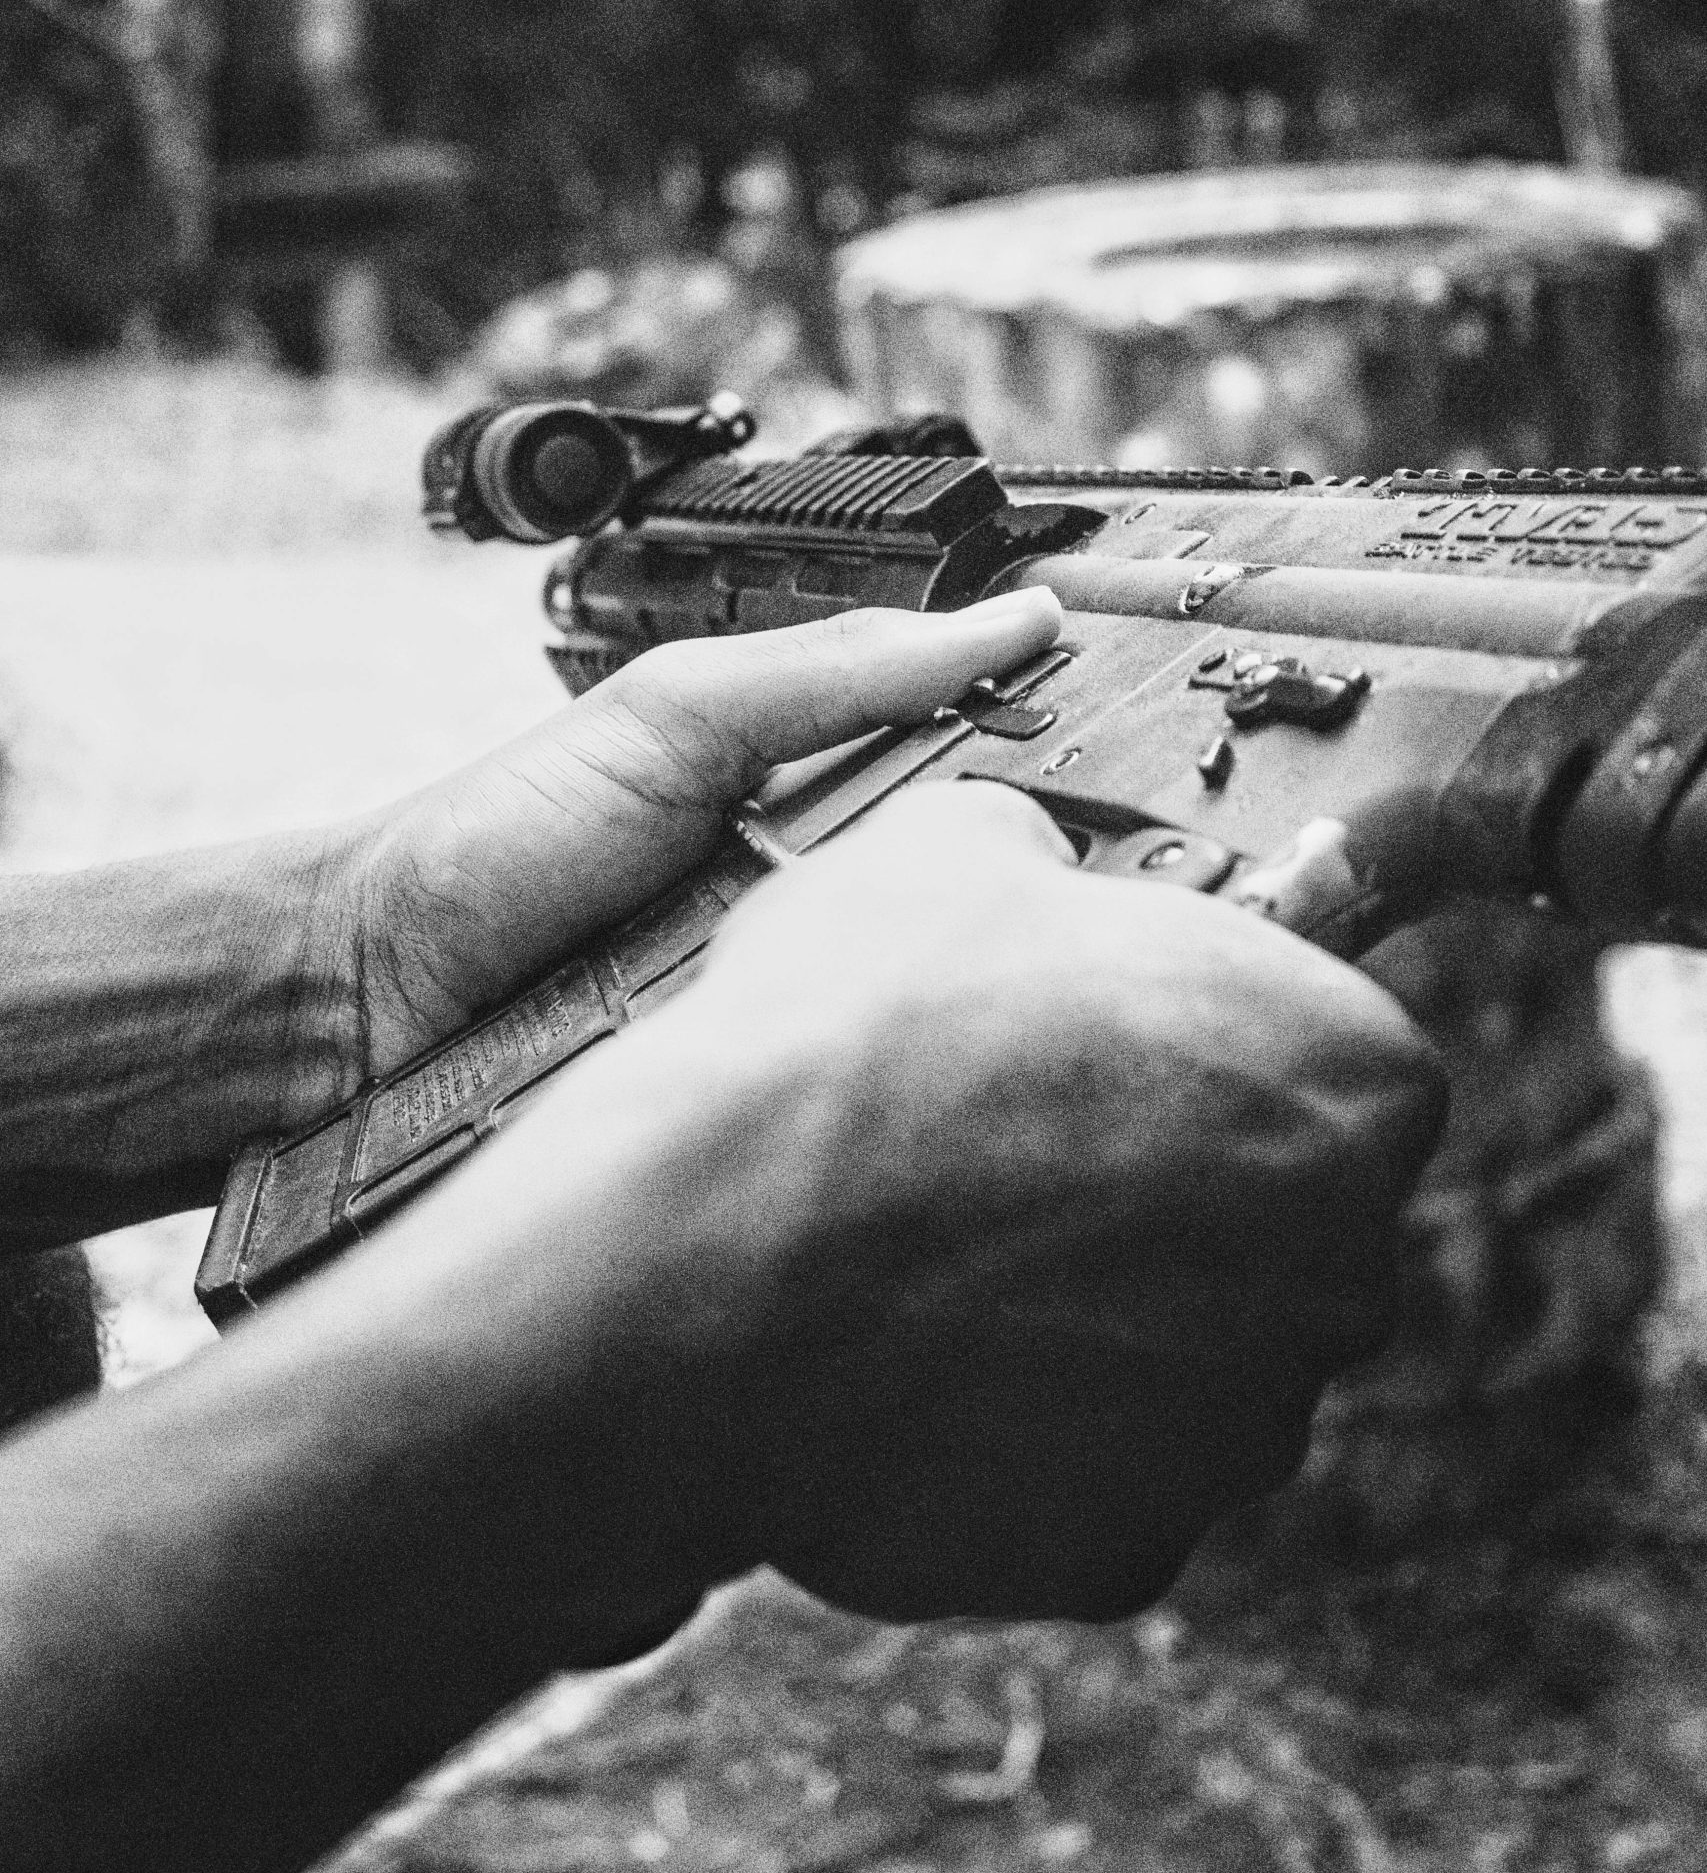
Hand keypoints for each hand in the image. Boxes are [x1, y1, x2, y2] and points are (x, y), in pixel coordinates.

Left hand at [348, 591, 1066, 1077]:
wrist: (370, 999)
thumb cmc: (504, 839)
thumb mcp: (680, 716)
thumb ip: (838, 671)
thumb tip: (1010, 618)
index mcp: (825, 803)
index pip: (985, 790)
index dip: (1067, 789)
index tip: (1160, 785)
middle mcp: (829, 913)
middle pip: (976, 917)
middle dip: (1019, 918)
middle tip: (1076, 917)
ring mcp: (797, 1016)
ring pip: (930, 1021)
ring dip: (953, 1016)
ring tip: (1003, 1008)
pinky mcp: (761, 1111)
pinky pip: (850, 1106)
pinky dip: (873, 1098)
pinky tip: (907, 1095)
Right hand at [623, 778, 1447, 1621]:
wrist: (714, 1258)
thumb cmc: (856, 1035)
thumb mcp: (950, 848)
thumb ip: (1046, 856)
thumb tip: (1025, 866)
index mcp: (1351, 1075)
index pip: (1328, 1053)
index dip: (1207, 1036)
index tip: (1109, 1037)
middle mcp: (1347, 1268)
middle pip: (1278, 1217)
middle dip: (1167, 1184)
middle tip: (1011, 1140)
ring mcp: (1242, 1428)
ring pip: (1189, 1355)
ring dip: (1095, 1311)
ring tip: (932, 1250)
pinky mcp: (1131, 1549)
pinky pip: (1091, 1472)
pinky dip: (1019, 1428)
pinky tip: (910, 1359)